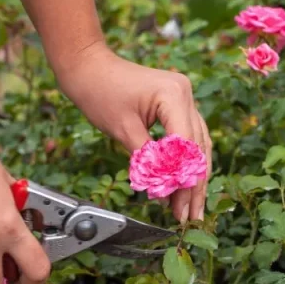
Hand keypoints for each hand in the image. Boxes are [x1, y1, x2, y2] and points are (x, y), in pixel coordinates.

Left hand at [57, 43, 211, 222]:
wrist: (87, 66)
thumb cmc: (98, 92)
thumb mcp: (122, 129)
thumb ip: (145, 159)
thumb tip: (162, 190)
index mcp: (175, 95)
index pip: (186, 146)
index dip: (183, 180)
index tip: (178, 207)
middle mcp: (186, 94)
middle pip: (197, 148)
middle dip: (192, 185)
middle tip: (189, 217)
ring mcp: (183, 97)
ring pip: (196, 145)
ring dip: (191, 177)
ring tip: (188, 209)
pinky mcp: (175, 103)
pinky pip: (186, 136)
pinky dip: (182, 161)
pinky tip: (181, 185)